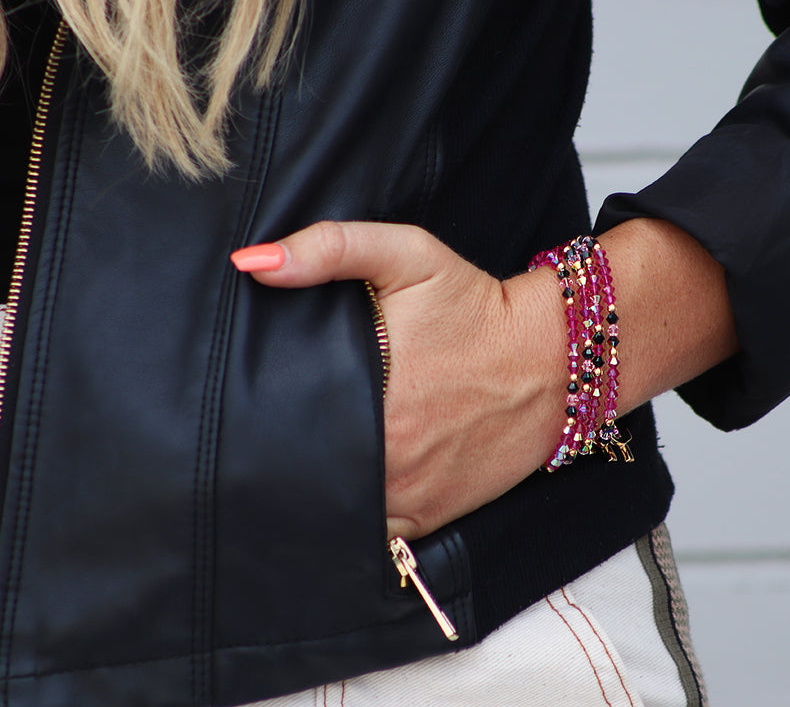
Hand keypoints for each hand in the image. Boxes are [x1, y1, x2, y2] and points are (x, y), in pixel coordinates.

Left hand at [233, 221, 567, 539]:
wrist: (551, 360)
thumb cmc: (475, 307)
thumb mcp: (409, 256)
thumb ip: (331, 249)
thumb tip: (252, 263)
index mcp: (367, 396)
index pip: (278, 425)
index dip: (250, 423)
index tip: (237, 411)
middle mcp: (386, 456)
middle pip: (298, 473)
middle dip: (270, 461)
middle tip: (248, 444)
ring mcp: (407, 495)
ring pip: (329, 512)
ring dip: (306, 497)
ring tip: (283, 474)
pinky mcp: (428, 516)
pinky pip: (371, 540)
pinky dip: (348, 527)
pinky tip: (333, 503)